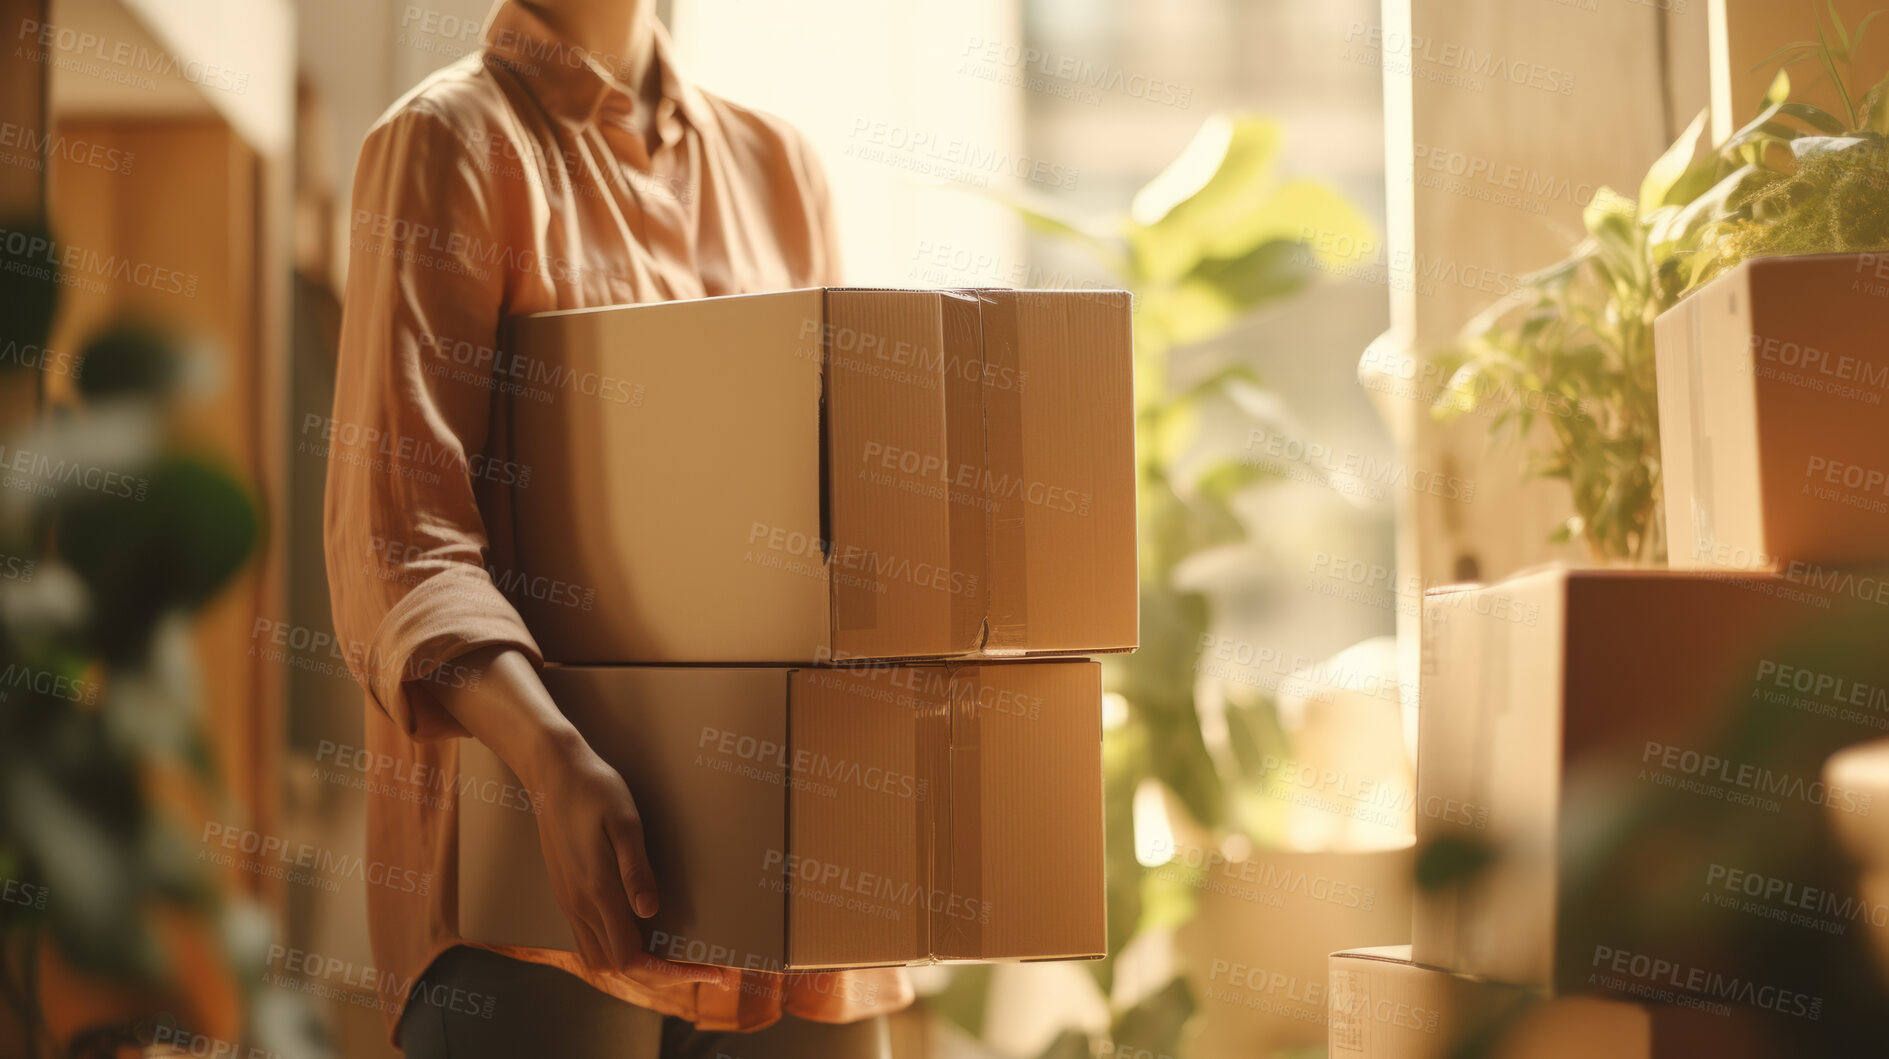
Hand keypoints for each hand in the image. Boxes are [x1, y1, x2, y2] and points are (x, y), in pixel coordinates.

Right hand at [425, 648, 735, 987]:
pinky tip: (640, 927)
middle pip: (616, 964)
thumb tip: (651, 911)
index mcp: (596, 892)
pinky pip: (589, 935)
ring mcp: (568, 900)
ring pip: (599, 954)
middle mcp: (579, 905)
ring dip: (635, 960)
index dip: (669, 972)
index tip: (704, 970)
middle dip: (658, 972)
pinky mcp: (566, 890)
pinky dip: (617, 943)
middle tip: (699, 964)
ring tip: (674, 952)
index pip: (631, 958)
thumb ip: (636, 870)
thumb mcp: (624, 822)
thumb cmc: (594, 791)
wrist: (551, 772)